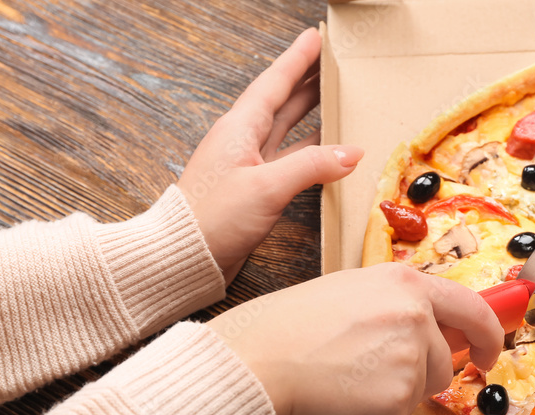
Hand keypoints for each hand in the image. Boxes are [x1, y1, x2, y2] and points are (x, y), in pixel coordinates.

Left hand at [178, 28, 362, 283]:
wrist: (184, 257)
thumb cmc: (212, 218)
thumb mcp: (266, 187)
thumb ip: (311, 166)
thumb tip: (351, 152)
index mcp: (239, 129)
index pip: (274, 84)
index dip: (296, 60)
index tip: (315, 38)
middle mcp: (243, 142)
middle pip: (282, 103)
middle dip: (307, 82)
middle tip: (332, 65)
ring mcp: (248, 167)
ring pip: (287, 131)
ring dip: (311, 116)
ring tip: (335, 101)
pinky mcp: (254, 191)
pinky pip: (289, 161)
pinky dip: (311, 154)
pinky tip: (328, 154)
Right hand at [207, 264, 503, 414]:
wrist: (254, 361)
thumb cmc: (288, 327)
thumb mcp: (351, 293)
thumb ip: (398, 307)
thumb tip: (436, 336)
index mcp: (405, 284)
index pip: (471, 309)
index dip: (487, 335)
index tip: (486, 353)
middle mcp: (415, 318)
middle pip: (443, 363)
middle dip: (416, 375)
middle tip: (364, 372)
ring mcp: (409, 361)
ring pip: (420, 394)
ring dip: (390, 397)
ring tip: (343, 380)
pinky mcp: (396, 403)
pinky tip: (338, 402)